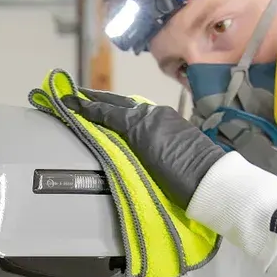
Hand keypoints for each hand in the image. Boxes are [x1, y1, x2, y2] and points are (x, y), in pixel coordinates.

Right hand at [77, 90, 226, 208]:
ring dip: (114, 104)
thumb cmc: (176, 176)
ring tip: (97, 104)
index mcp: (141, 122)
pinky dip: (129, 111)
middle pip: (119, 103)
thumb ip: (124, 140)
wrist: (209, 180)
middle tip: (77, 95)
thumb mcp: (144, 159)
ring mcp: (164, 116)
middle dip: (97, 99)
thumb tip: (107, 128)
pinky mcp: (174, 123)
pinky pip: (145, 112)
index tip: (67, 100)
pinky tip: (125, 115)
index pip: (107, 111)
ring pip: (132, 106)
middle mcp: (151, 113)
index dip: (86, 107)